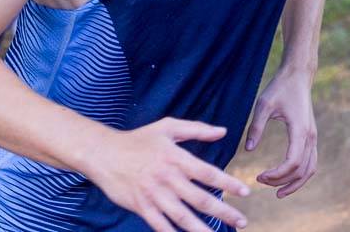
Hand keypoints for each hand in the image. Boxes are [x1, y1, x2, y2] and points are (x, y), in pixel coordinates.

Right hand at [88, 118, 249, 231]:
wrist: (104, 153)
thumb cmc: (138, 139)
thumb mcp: (167, 127)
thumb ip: (197, 129)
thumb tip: (223, 131)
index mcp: (176, 158)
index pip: (208, 173)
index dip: (228, 183)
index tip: (245, 192)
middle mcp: (168, 179)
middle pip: (201, 199)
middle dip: (224, 212)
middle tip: (242, 221)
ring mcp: (155, 195)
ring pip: (184, 218)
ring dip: (204, 230)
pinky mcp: (142, 208)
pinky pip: (161, 226)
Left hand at [244, 67, 316, 197]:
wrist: (298, 76)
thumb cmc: (279, 88)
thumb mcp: (263, 105)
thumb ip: (256, 127)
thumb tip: (248, 150)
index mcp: (300, 130)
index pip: (292, 162)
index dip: (277, 175)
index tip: (259, 176)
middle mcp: (310, 137)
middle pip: (301, 170)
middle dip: (282, 181)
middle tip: (260, 181)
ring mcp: (313, 137)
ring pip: (310, 169)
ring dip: (295, 183)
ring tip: (278, 192)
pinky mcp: (311, 136)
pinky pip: (310, 162)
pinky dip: (301, 174)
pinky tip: (287, 178)